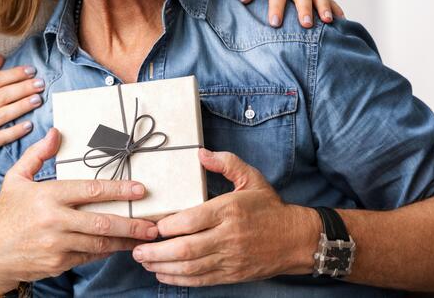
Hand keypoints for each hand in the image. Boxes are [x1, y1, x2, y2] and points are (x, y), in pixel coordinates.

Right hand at [0, 55, 45, 169]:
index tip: (32, 70)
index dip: (14, 74)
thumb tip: (0, 57)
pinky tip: (29, 125)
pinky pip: (2, 136)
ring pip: (3, 114)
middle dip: (22, 88)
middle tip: (40, 84)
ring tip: (38, 100)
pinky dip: (16, 130)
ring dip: (22, 106)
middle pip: (1, 96)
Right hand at [0, 128, 157, 293]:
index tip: (140, 190)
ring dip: (125, 240)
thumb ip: (37, 154)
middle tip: (154, 224)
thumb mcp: (16, 178)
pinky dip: (107, 251)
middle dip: (132, 223)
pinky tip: (121, 246)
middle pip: (101, 221)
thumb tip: (55, 132)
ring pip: (100, 242)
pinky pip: (89, 256)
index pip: (89, 190)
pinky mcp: (59, 263)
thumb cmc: (6, 212)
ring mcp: (57, 245)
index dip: (118, 190)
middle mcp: (54, 220)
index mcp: (47, 195)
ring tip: (146, 237)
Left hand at [131, 148, 317, 286]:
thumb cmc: (269, 207)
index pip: (192, 221)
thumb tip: (200, 153)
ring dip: (163, 267)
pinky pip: (202, 279)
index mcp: (229, 211)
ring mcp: (230, 258)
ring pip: (191, 267)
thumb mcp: (251, 178)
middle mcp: (228, 237)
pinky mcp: (232, 274)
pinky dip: (180, 279)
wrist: (296, 239)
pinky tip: (163, 274)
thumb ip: (226, 163)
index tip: (152, 226)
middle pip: (186, 249)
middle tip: (137, 249)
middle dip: (157, 251)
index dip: (168, 226)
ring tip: (144, 261)